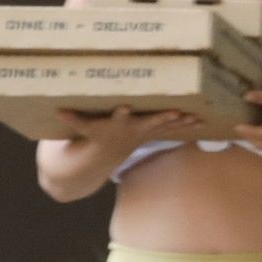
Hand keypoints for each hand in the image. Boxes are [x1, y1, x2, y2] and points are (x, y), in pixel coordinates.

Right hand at [59, 105, 202, 152]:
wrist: (106, 155)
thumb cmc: (95, 133)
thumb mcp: (84, 127)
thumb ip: (73, 120)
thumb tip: (58, 110)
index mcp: (115, 125)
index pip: (117, 119)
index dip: (120, 114)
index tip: (124, 107)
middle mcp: (133, 130)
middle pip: (149, 124)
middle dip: (161, 118)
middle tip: (174, 112)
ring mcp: (146, 133)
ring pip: (166, 128)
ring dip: (181, 124)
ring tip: (195, 117)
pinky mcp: (155, 134)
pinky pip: (173, 131)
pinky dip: (187, 126)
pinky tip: (202, 120)